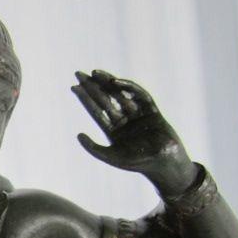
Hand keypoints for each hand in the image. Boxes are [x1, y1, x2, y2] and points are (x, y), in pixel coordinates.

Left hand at [71, 70, 197, 194]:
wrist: (163, 164)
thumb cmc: (137, 163)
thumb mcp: (111, 156)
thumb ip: (93, 148)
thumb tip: (78, 134)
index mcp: (112, 130)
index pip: (95, 111)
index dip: (85, 98)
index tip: (73, 87)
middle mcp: (123, 120)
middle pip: (105, 99)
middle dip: (92, 86)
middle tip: (79, 74)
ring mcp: (137, 114)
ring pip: (120, 94)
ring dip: (107, 82)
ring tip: (95, 73)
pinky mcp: (152, 110)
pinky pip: (140, 95)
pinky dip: (129, 87)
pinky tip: (115, 81)